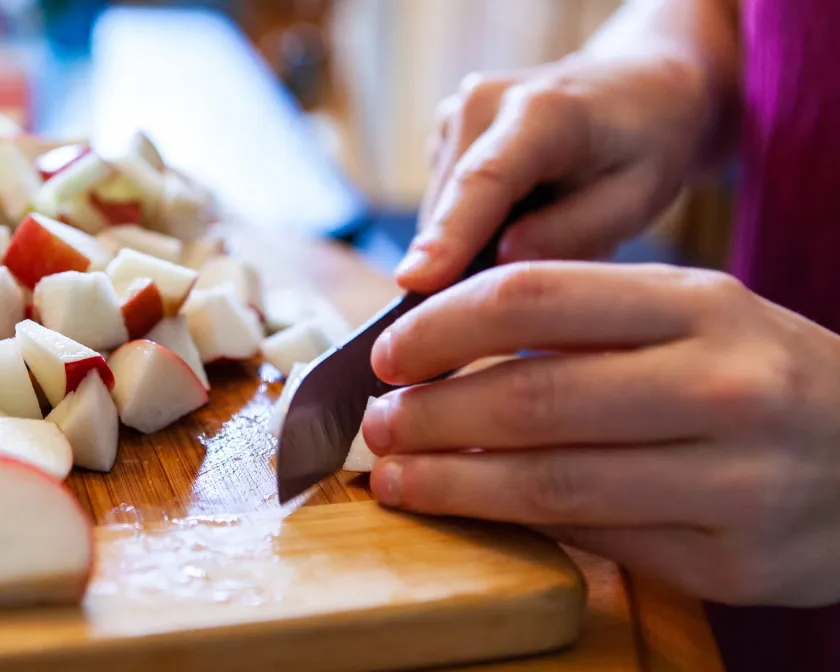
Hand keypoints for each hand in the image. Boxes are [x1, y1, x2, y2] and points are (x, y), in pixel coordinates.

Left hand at [362, 262, 839, 606]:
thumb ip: (585, 324)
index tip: (385, 355)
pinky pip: (596, 540)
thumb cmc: (761, 376)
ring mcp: (736, 482)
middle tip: (378, 426)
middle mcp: (724, 387)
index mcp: (701, 305)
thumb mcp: (694, 319)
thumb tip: (441, 349)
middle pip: (531, 397)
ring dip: (454, 483)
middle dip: (430, 414)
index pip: (533, 298)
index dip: (439, 327)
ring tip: (400, 479)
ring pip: (553, 482)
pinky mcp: (734, 562)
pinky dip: (519, 525)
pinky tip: (476, 513)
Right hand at [404, 53, 713, 292]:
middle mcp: (482, 102)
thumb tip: (499, 262)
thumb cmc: (644, 147)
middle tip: (535, 282)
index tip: (413, 283)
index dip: (448, 236)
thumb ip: (572, 233)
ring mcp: (455, 113)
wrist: (636, 90)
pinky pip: (444, 204)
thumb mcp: (636, 199)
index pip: (483, 182)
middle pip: (451, 210)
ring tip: (542, 230)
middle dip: (471, 264)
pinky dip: (472, 226)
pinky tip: (521, 213)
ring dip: (474, 245)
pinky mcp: (443, 131)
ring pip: (440, 214)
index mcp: (543, 111)